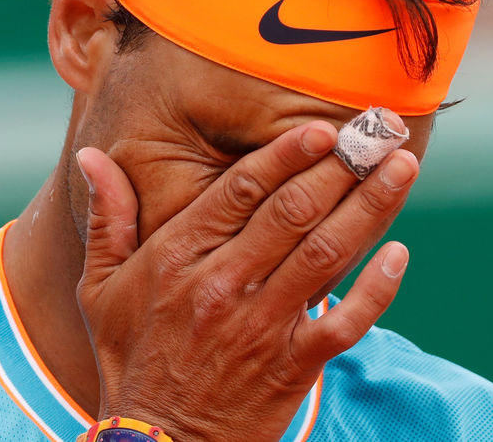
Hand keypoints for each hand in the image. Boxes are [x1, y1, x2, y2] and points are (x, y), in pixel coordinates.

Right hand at [75, 117, 418, 440]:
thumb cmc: (130, 356)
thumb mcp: (100, 286)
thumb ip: (108, 218)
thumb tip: (91, 157)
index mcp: (178, 258)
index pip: (241, 191)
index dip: (287, 154)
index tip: (323, 127)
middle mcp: (224, 285)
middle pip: (294, 212)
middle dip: (341, 167)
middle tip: (379, 132)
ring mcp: (262, 326)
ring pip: (327, 254)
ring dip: (369, 208)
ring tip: (401, 168)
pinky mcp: (293, 365)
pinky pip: (345, 322)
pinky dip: (376, 290)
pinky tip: (400, 254)